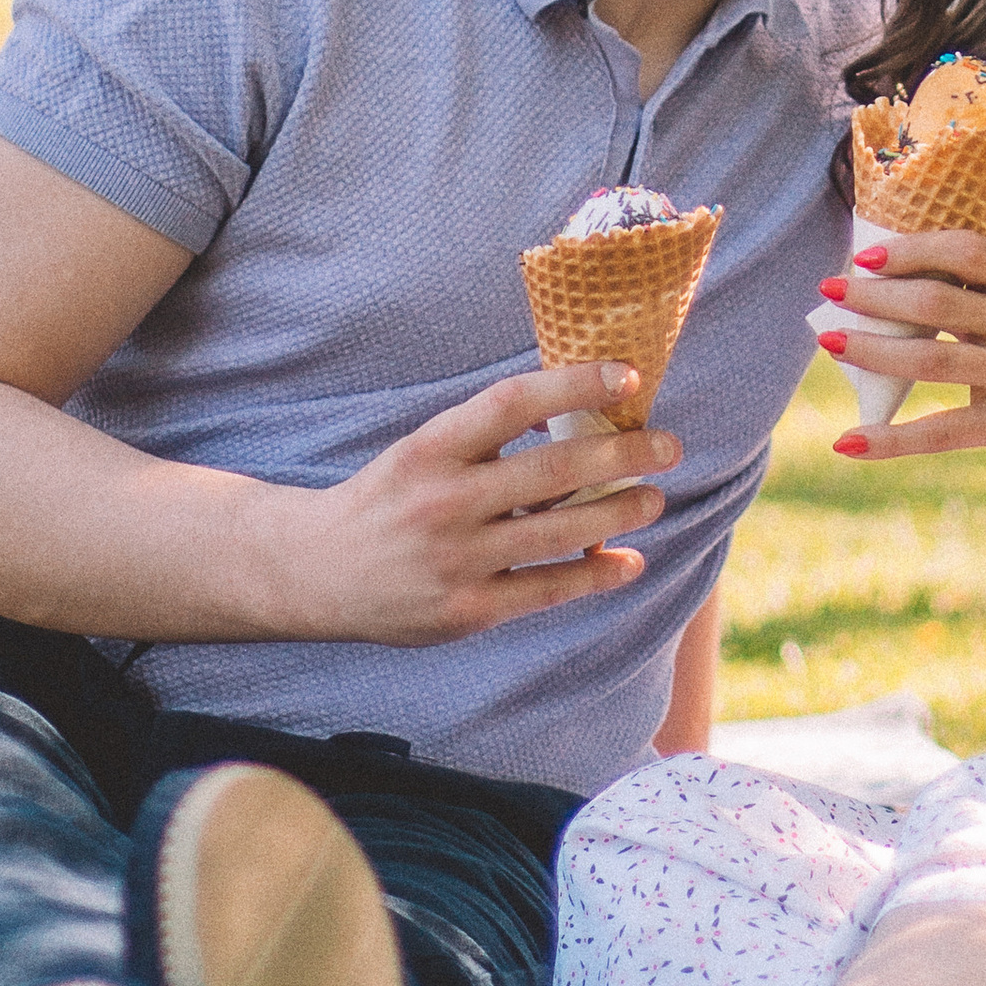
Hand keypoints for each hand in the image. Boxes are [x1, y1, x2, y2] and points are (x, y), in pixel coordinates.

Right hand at [296, 363, 678, 644]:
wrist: (316, 571)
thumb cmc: (389, 498)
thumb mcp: (423, 451)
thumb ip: (487, 439)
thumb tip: (584, 421)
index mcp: (432, 447)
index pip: (513, 402)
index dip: (575, 384)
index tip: (627, 375)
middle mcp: (445, 500)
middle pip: (551, 471)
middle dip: (622, 454)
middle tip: (669, 445)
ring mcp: (457, 559)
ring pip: (560, 533)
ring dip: (620, 513)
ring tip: (654, 498)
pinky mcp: (467, 609)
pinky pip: (548, 589)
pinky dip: (595, 575)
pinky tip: (628, 562)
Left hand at [817, 230, 985, 485]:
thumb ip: (978, 298)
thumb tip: (891, 288)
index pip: (965, 250)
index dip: (912, 249)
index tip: (865, 255)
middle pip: (939, 302)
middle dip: (877, 296)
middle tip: (831, 290)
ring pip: (934, 360)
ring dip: (874, 351)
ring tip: (830, 342)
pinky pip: (944, 431)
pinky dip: (892, 438)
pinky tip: (849, 442)